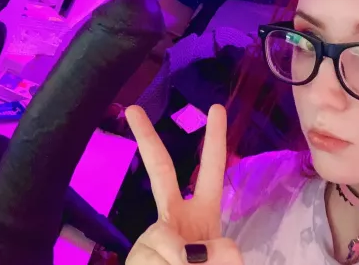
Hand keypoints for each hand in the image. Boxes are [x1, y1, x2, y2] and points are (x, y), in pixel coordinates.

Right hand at [125, 104, 241, 263]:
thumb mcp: (227, 263)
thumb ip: (222, 253)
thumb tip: (186, 249)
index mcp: (203, 214)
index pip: (210, 170)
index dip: (215, 140)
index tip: (215, 109)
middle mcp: (174, 219)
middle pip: (160, 172)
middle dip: (146, 140)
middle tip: (132, 109)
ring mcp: (151, 238)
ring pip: (162, 239)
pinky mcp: (136, 256)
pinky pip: (155, 258)